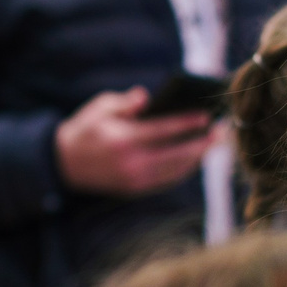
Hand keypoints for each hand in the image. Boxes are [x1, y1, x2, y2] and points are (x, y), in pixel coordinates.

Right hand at [53, 87, 216, 196]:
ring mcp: (135, 180)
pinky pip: (167, 181)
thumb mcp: (99, 108)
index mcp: (123, 140)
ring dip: (198, 158)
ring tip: (214, 144)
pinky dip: (184, 170)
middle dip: (202, 144)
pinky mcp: (135, 190)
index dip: (187, 123)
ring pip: (175, 170)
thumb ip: (125, 103)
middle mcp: (132, 163)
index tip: (207, 116)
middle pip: (177, 154)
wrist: (63, 164)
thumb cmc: (84, 129)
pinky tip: (196, 158)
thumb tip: (146, 97)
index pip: (163, 131)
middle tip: (222, 133)